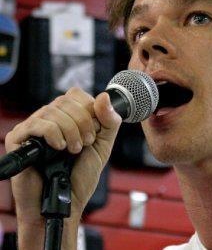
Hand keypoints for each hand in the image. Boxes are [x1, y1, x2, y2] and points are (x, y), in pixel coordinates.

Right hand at [4, 88, 121, 248]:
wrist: (64, 203)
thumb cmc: (80, 175)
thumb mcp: (103, 145)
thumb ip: (109, 121)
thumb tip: (105, 96)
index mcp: (67, 115)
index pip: (76, 94)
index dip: (89, 109)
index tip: (95, 130)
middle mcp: (48, 117)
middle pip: (66, 101)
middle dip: (83, 122)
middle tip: (86, 143)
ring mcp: (32, 126)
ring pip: (53, 111)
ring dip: (70, 130)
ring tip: (74, 150)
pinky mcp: (18, 139)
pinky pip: (37, 124)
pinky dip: (54, 134)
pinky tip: (59, 148)